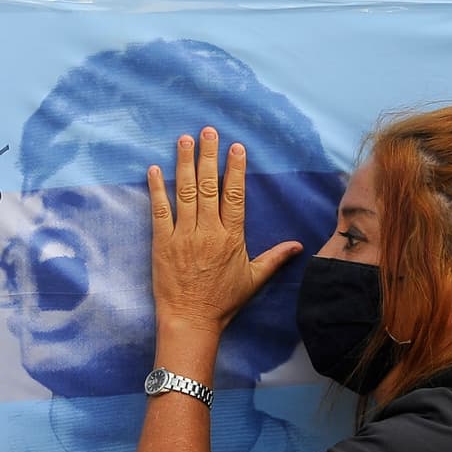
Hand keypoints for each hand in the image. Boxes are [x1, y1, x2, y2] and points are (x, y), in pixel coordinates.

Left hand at [147, 127, 302, 335]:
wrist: (191, 321)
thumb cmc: (223, 302)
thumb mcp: (254, 279)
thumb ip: (275, 258)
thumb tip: (298, 246)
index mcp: (232, 237)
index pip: (234, 195)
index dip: (235, 169)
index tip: (235, 147)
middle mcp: (208, 232)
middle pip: (209, 186)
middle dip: (208, 156)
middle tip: (208, 131)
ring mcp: (184, 236)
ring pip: (185, 192)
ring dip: (184, 163)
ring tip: (184, 140)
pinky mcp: (162, 243)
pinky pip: (159, 211)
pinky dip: (156, 189)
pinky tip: (154, 170)